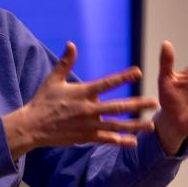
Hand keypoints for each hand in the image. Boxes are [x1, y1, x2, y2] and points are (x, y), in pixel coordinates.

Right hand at [3, 42, 158, 159]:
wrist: (33, 126)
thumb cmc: (43, 101)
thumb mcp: (53, 80)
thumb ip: (66, 62)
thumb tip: (71, 44)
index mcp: (82, 92)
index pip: (107, 83)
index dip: (123, 77)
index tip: (138, 72)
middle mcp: (88, 109)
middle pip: (118, 106)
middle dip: (138, 104)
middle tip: (154, 102)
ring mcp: (88, 125)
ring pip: (117, 125)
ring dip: (135, 125)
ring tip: (151, 125)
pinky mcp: (86, 137)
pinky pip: (107, 139)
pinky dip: (120, 141)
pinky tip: (133, 142)